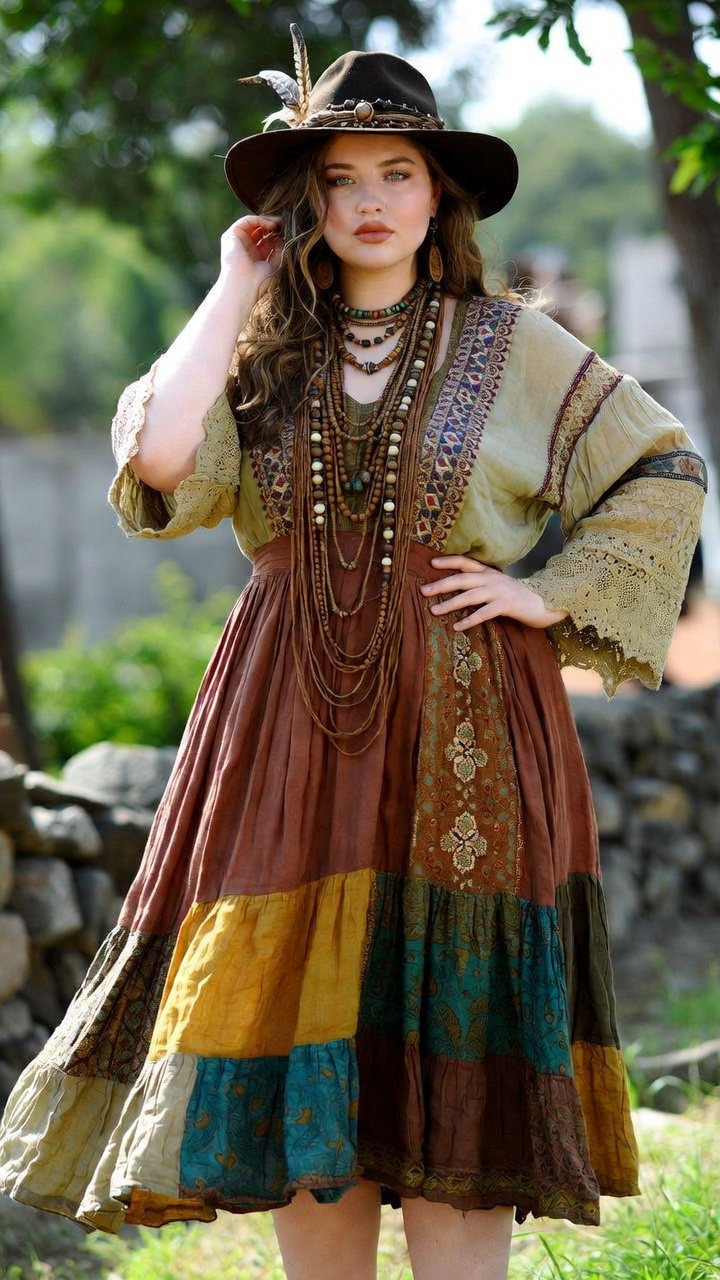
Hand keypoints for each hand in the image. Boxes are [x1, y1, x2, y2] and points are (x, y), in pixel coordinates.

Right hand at [219, 215, 283, 291]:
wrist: (244, 285)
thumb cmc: (259, 281)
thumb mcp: (274, 264)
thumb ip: (278, 251)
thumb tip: (281, 238)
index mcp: (255, 258)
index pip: (266, 241)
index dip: (276, 235)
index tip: (287, 233)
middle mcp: (246, 249)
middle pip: (260, 231)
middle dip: (272, 226)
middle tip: (284, 224)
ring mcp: (237, 242)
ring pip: (253, 224)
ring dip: (267, 221)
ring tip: (278, 224)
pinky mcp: (231, 236)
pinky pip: (246, 221)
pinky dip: (259, 219)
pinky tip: (270, 225)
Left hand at [420, 555, 568, 630]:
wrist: (545, 602)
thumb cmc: (518, 596)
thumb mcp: (498, 585)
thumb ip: (482, 584)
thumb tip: (459, 588)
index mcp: (489, 572)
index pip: (466, 562)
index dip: (449, 561)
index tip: (431, 563)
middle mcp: (491, 579)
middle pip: (462, 579)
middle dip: (441, 585)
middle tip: (423, 591)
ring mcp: (499, 591)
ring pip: (469, 596)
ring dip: (450, 603)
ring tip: (433, 610)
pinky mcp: (506, 605)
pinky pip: (484, 613)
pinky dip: (469, 619)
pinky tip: (457, 626)